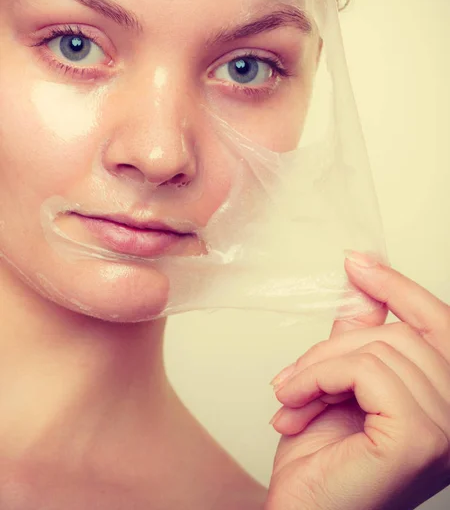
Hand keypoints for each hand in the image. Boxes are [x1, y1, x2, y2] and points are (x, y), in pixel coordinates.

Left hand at [266, 251, 449, 509]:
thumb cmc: (321, 465)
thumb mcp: (339, 384)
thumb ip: (358, 337)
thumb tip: (359, 282)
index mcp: (444, 400)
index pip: (438, 325)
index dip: (399, 287)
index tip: (358, 262)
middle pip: (400, 334)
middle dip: (332, 349)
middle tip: (291, 379)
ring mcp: (446, 429)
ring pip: (379, 348)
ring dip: (318, 368)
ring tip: (291, 399)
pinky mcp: (418, 438)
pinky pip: (367, 370)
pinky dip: (320, 378)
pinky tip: (296, 407)